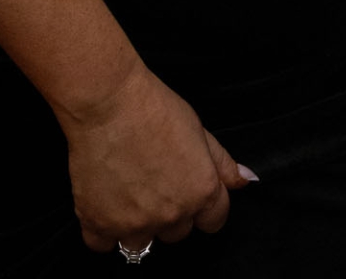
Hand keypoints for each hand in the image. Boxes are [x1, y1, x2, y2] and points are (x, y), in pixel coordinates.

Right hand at [60, 61, 252, 251]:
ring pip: (141, 242)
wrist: (108, 102)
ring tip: (127, 189)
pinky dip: (103, 228)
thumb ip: (222, 163)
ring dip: (136, 224)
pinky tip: (104, 201)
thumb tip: (246, 181)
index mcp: (201, 192)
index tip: (190, 192)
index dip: (204, 205)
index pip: (215, 221)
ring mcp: (134, 224)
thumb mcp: (199, 129)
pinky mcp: (99, 225)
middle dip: (170, 212)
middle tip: (154, 180)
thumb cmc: (154, 108)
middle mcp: (171, 215)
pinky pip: (103, 244)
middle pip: (178, 232)